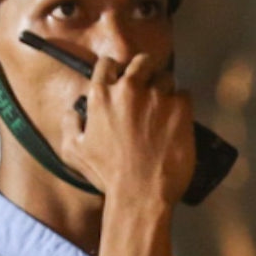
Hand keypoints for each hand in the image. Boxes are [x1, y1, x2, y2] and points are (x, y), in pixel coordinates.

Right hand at [58, 50, 196, 204]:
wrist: (141, 193)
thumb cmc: (107, 175)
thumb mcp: (74, 151)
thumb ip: (70, 124)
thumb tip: (73, 110)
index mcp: (101, 96)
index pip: (108, 64)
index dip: (116, 69)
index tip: (121, 77)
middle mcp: (129, 89)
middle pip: (142, 62)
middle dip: (145, 70)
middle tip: (149, 86)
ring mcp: (157, 97)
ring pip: (166, 78)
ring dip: (165, 90)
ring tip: (164, 109)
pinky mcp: (181, 107)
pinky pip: (185, 94)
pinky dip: (182, 105)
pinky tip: (178, 121)